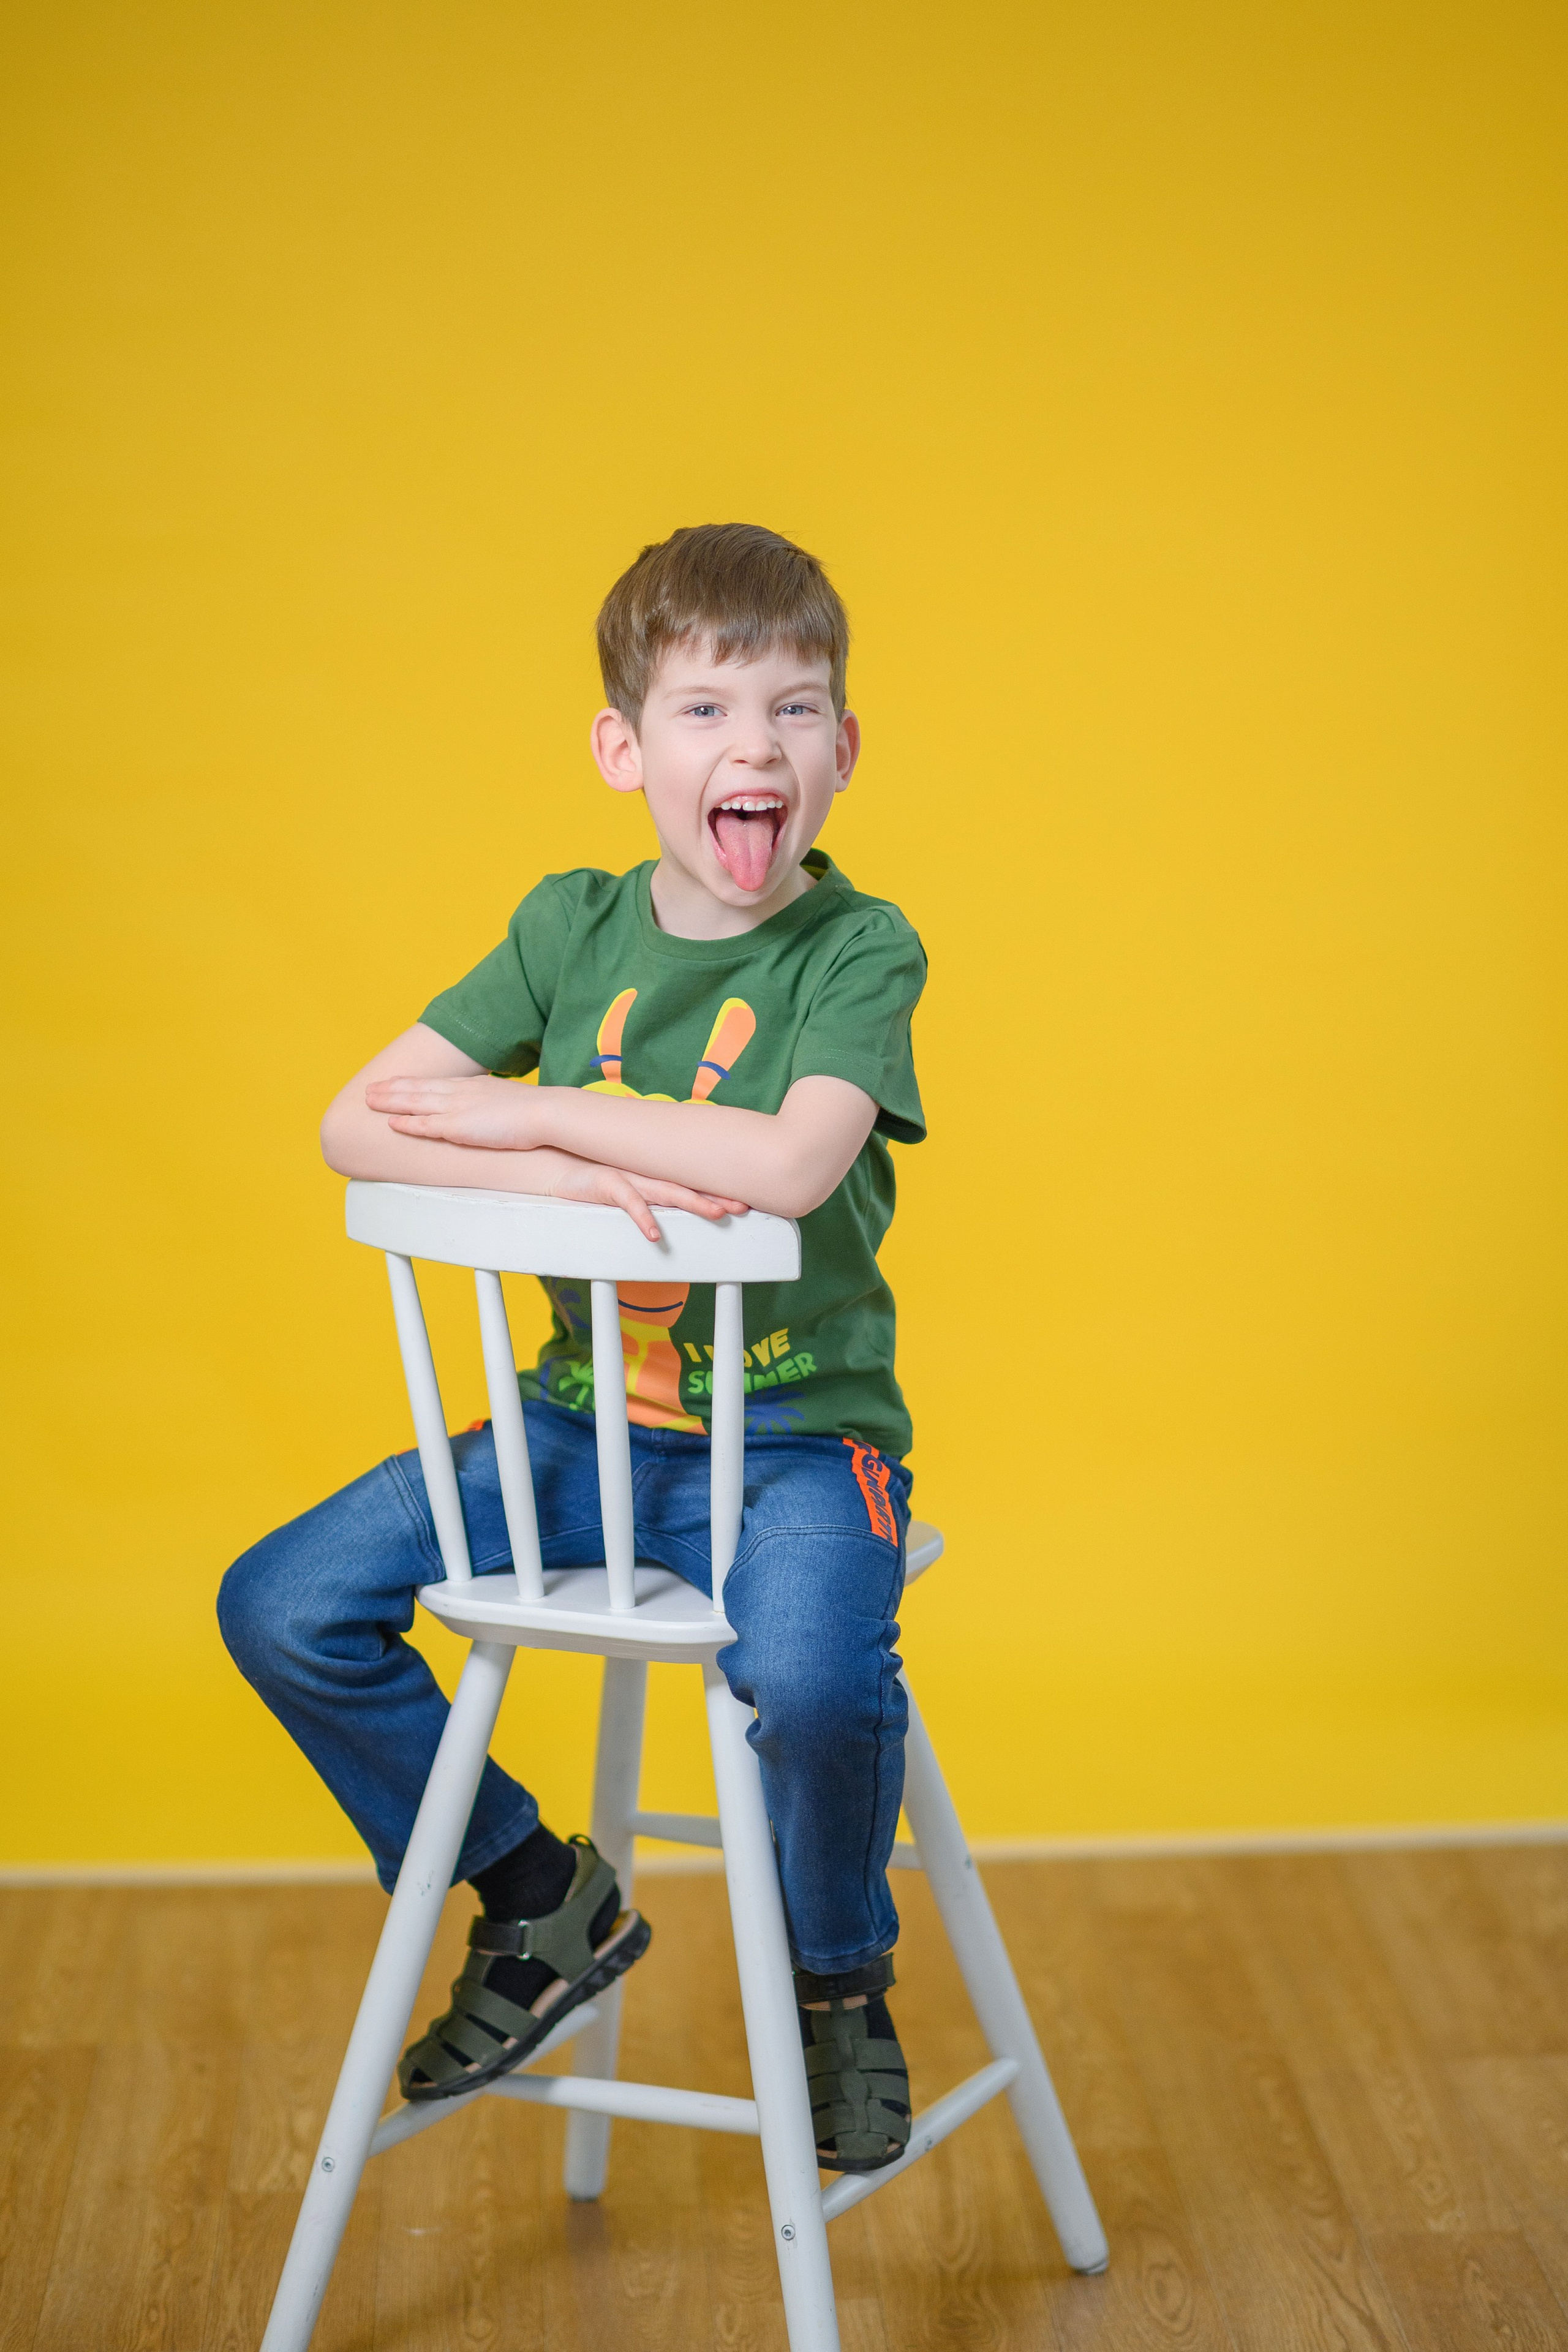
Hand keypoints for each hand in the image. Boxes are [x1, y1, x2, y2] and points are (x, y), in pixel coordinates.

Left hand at [366, 1071, 537, 1148]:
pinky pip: (426, 1125)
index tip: (395, 1082)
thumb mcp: (509, 1102)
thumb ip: (494, 1106)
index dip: (412, 1083)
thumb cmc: (535, 1112)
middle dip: (392, 1088)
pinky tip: (391, 1124)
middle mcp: (461, 1092)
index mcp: (473, 1086)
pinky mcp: (459, 1127)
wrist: (546, 1112)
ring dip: (391, 1101)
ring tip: (370, 1100)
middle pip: (418, 1088)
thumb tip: (491, 1113)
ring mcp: (458, 1108)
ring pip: (416, 1102)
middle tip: (370, 1089)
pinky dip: (407, 1123)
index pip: (435, 1083)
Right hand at [510, 1148, 749, 1242]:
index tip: (747, 1199)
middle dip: (717, 1196)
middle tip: (744, 1206)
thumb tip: (675, 1203)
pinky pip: (628, 1202)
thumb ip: (649, 1191)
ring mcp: (628, 1176)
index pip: (692, 1181)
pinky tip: (654, 1235)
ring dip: (692, 1202)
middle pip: (688, 1185)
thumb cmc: (593, 1174)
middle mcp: (647, 1173)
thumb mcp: (626, 1184)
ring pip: (666, 1190)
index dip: (718, 1189)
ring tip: (717, 1213)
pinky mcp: (605, 1182)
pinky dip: (642, 1218)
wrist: (553, 1161)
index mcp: (653, 1173)